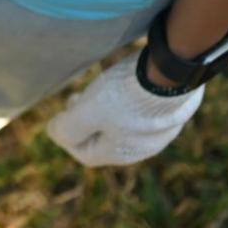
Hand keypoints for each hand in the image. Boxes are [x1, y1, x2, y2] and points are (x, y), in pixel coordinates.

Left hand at [45, 55, 203, 166]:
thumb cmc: (127, 95)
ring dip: (107, 110)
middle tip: (78, 98)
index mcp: (121, 153)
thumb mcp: (89, 112)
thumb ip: (69, 128)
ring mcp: (162, 130)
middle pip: (106, 140)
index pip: (86, 154)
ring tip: (99, 88)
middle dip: (86, 122)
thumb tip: (53, 134)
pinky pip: (143, 111)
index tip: (62, 113)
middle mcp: (144, 147)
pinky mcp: (173, 110)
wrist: (174, 73)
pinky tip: (125, 82)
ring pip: (125, 125)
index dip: (67, 137)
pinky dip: (127, 100)